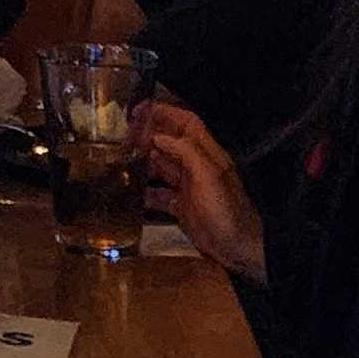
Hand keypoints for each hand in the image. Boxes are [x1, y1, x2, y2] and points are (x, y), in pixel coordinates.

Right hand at [140, 101, 264, 282]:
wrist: (237, 248)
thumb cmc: (225, 211)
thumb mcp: (209, 177)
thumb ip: (187, 153)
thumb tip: (159, 137)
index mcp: (207, 154)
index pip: (186, 123)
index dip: (166, 112)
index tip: (140, 109)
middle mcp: (196, 167)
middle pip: (171, 142)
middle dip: (149, 135)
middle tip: (123, 135)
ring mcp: (188, 187)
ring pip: (163, 166)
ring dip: (144, 161)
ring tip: (121, 159)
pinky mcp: (181, 207)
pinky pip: (159, 194)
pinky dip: (145, 191)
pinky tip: (130, 192)